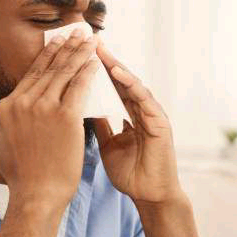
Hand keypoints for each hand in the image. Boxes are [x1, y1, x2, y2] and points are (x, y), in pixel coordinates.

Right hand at [0, 30, 99, 209]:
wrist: (36, 196)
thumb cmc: (21, 177)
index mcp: (7, 107)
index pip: (31, 75)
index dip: (47, 56)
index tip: (57, 43)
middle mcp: (23, 103)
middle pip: (49, 69)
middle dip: (66, 47)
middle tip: (77, 32)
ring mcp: (43, 108)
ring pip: (65, 73)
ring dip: (79, 53)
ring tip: (90, 40)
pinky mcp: (65, 117)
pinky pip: (79, 87)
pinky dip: (88, 71)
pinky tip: (96, 61)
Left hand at [94, 41, 182, 205]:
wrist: (149, 196)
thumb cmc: (129, 173)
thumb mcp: (107, 144)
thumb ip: (99, 125)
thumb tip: (79, 108)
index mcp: (127, 113)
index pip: (109, 85)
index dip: (93, 69)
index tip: (76, 53)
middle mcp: (140, 110)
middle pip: (119, 79)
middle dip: (103, 59)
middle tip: (87, 40)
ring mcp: (151, 114)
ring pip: (132, 83)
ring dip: (117, 66)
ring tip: (100, 50)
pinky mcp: (160, 123)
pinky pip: (145, 99)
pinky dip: (132, 85)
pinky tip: (119, 73)